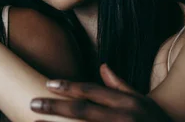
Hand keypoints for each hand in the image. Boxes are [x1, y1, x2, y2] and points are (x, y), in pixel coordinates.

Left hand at [30, 64, 171, 120]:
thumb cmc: (152, 119)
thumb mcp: (140, 100)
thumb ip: (119, 85)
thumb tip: (103, 66)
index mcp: (126, 103)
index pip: (92, 92)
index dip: (69, 87)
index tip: (48, 84)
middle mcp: (121, 118)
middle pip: (82, 111)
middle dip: (55, 107)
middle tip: (32, 103)